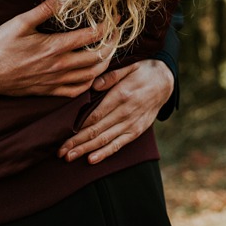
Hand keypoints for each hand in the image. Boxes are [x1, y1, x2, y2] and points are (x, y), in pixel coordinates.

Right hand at [0, 0, 117, 97]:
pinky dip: (90, 82)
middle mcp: (60, 65)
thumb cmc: (1, 46)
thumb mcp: (21, 22)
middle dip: (112, 44)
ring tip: (109, 52)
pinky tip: (92, 75)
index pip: (91, 36)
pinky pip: (77, 91)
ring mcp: (56, 80)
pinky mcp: (50, 91)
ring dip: (105, 63)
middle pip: (98, 57)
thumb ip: (44, 9)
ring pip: (91, 75)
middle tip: (117, 34)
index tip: (115, 18)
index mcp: (55, 46)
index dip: (108, 26)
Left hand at [58, 59, 172, 162]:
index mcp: (122, 95)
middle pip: (97, 131)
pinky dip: (105, 153)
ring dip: (86, 150)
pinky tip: (92, 160)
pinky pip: (120, 144)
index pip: (96, 115)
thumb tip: (93, 85)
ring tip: (70, 157)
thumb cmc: (142, 71)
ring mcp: (132, 124)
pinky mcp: (137, 130)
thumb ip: (111, 76)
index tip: (63, 135)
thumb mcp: (128, 66)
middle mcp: (126, 112)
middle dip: (77, 142)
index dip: (79, 127)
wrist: (165, 81)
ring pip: (106, 140)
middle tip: (61, 152)